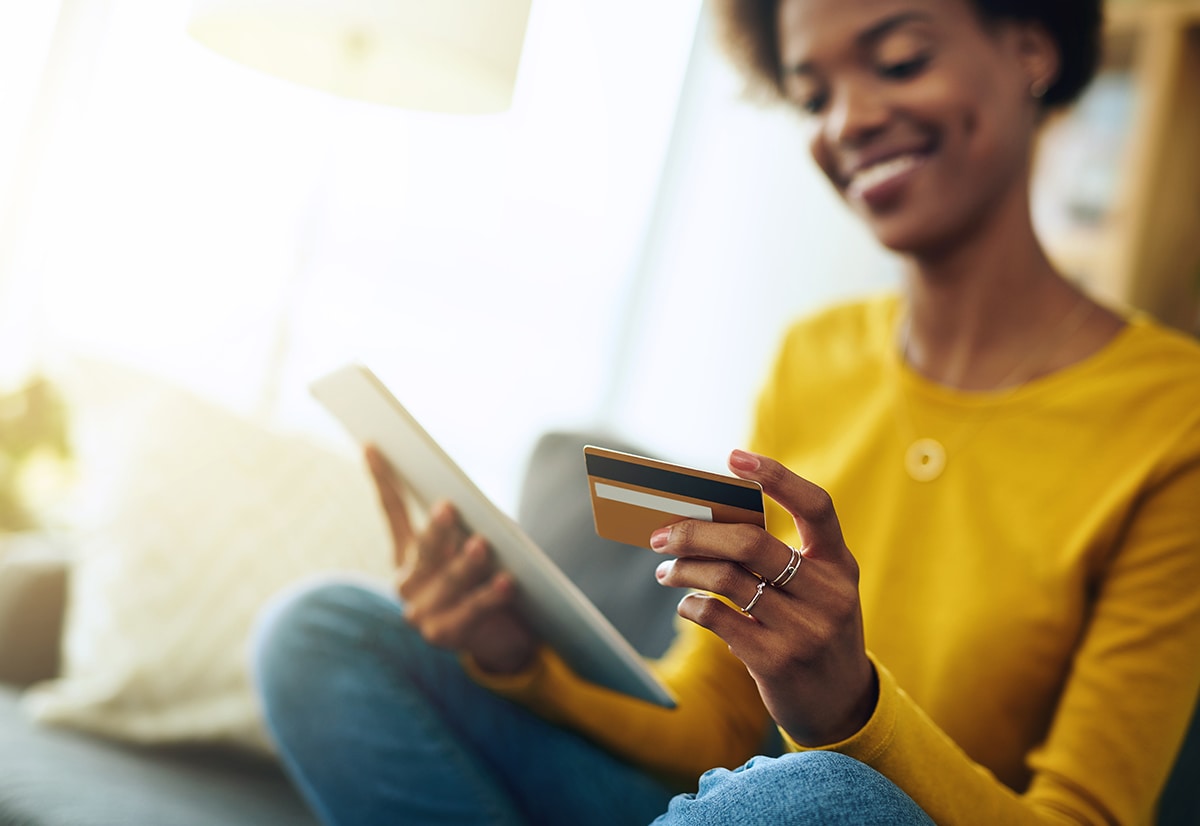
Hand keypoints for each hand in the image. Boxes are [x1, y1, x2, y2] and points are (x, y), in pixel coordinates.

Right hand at [365, 445, 537, 674]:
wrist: (499, 638)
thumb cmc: (485, 581)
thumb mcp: (470, 551)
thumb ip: (464, 530)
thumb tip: (470, 509)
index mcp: (408, 554)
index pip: (393, 511)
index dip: (383, 479)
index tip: (373, 446)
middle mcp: (407, 582)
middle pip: (423, 549)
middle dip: (437, 528)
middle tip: (448, 506)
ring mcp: (420, 612)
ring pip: (447, 580)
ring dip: (465, 563)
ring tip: (482, 545)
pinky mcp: (442, 636)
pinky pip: (470, 612)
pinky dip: (488, 596)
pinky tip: (505, 582)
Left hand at [650, 449, 876, 745]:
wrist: (841, 705)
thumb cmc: (815, 629)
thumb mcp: (816, 590)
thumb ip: (775, 559)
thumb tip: (702, 525)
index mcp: (840, 564)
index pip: (816, 506)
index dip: (778, 477)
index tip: (734, 458)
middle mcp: (828, 593)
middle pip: (751, 543)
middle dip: (696, 533)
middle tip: (661, 535)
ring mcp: (805, 629)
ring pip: (727, 579)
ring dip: (684, 569)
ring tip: (665, 570)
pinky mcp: (777, 661)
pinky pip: (719, 618)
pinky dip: (692, 605)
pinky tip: (686, 604)